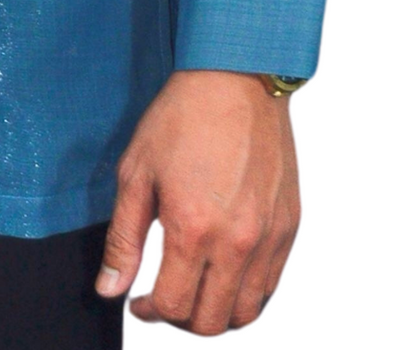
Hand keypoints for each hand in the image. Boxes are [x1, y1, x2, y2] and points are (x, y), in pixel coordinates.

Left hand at [95, 69, 300, 333]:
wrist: (235, 79)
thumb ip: (123, 239)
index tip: (139, 302)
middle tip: (165, 299)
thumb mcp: (136, 173)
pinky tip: (224, 271)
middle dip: (180, 319)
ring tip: (195, 289)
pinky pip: (270, 284)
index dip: (149, 312)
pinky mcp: (289, 226)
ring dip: (216, 313)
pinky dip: (246, 292)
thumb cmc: (182, 117)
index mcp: (193, 228)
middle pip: (211, 321)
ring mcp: (268, 237)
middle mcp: (237, 242)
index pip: (173, 306)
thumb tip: (111, 288)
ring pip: (246, 311)